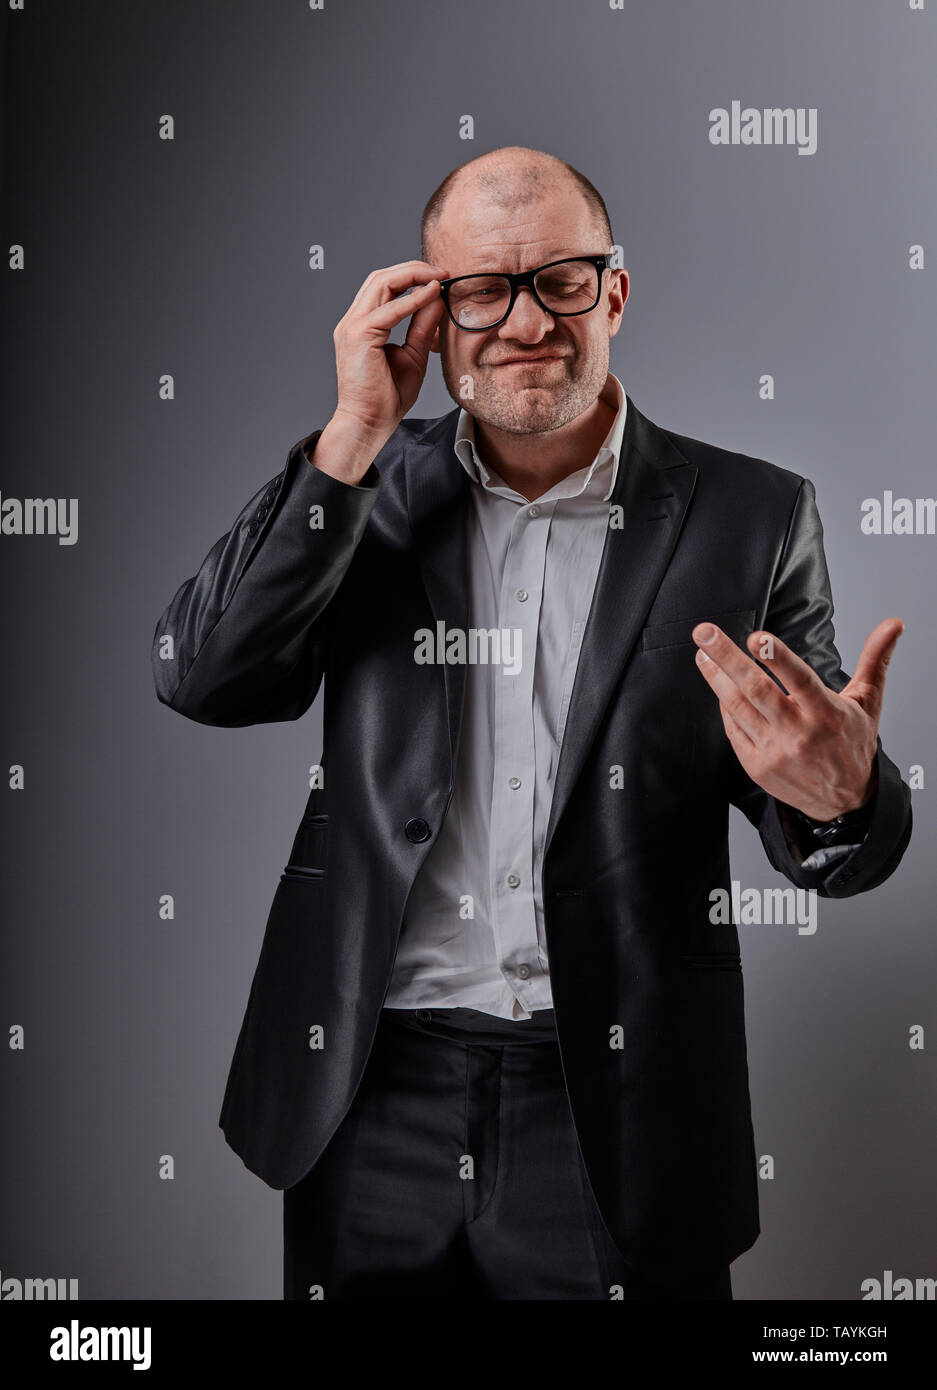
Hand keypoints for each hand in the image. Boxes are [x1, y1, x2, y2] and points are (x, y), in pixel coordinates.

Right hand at [330, 259, 447, 444]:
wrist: (369, 423)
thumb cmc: (386, 398)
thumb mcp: (413, 354)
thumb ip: (422, 326)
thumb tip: (437, 298)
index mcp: (362, 325)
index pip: (384, 286)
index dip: (411, 276)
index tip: (440, 278)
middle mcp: (353, 321)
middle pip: (380, 277)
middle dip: (413, 269)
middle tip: (442, 271)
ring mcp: (352, 327)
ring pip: (381, 282)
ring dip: (412, 275)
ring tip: (438, 277)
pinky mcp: (358, 336)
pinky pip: (389, 309)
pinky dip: (412, 300)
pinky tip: (431, 295)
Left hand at [692, 616, 904, 820]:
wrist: (843, 801)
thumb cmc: (852, 745)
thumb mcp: (868, 702)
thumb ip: (875, 660)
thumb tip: (892, 624)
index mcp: (827, 714)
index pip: (800, 681)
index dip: (778, 659)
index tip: (757, 638)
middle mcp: (799, 733)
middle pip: (757, 690)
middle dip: (727, 658)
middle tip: (706, 633)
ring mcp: (775, 751)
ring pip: (738, 708)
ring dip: (716, 678)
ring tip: (703, 654)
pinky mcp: (757, 766)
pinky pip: (734, 730)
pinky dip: (724, 707)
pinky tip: (718, 686)